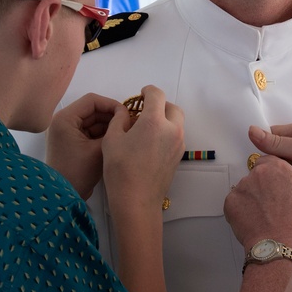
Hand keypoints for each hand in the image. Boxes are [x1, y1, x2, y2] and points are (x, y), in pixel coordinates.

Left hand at [46, 92, 123, 198]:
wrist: (63, 196)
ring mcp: (67, 132)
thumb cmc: (78, 171)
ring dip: (108, 125)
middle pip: (92, 110)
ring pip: (92, 121)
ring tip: (125, 133)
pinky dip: (102, 134)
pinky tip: (115, 140)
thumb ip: (114, 130)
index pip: (92, 100)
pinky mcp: (71, 142)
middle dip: (111, 116)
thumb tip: (127, 117)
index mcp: (65, 119)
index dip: (111, 105)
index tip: (127, 114)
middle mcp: (63, 122)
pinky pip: (89, 131)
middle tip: (129, 124)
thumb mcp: (99, 148)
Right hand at [102, 85, 184, 218]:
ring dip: (165, 118)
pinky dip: (167, 132)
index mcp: (154, 121)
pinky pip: (176, 136)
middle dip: (160, 104)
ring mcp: (178, 144)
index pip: (157, 95)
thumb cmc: (120, 169)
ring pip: (177, 122)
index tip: (140, 94)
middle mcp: (172, 129)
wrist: (137, 200)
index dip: (147, 91)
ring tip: (147, 127)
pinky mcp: (179, 156)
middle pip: (172, 107)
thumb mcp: (112, 139)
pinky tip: (151, 142)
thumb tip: (125, 112)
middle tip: (145, 110)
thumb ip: (119, 119)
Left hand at [224, 156, 291, 251]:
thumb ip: (286, 184)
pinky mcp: (230, 199)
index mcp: (280, 168)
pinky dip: (238, 211)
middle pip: (254, 175)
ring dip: (248, 200)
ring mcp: (243, 185)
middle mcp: (260, 172)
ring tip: (260, 217)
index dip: (269, 176)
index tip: (270, 184)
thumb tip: (280, 189)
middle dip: (258, 188)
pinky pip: (233, 202)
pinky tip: (251, 221)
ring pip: (243, 189)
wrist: (279, 245)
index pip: (268, 161)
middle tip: (266, 206)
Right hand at [247, 122, 291, 202]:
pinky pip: (280, 183)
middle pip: (268, 154)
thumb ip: (277, 143)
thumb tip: (251, 130)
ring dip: (267, 176)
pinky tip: (264, 191)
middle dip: (261, 163)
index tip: (245, 155)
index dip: (257, 144)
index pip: (268, 136)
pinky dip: (274, 186)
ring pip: (273, 170)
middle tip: (251, 174)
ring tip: (255, 184)